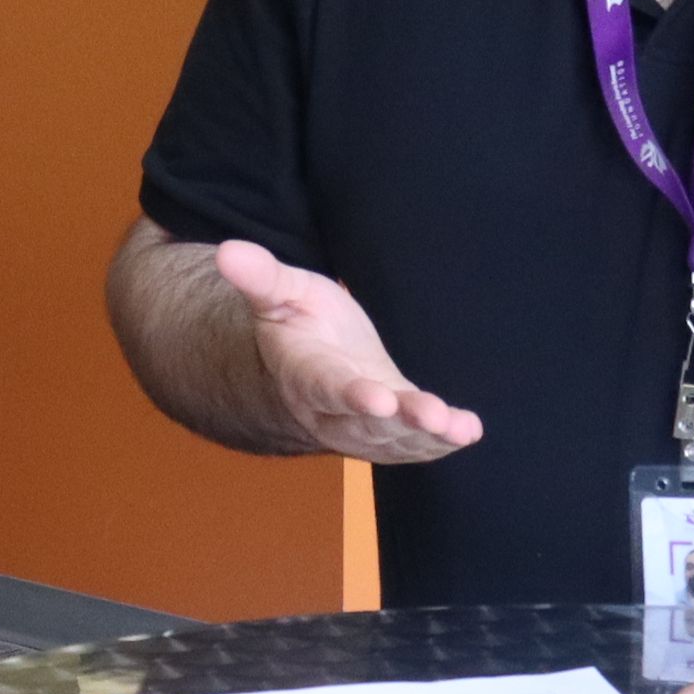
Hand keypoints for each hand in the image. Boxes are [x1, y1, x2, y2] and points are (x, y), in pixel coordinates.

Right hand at [213, 240, 482, 464]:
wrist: (306, 364)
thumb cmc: (297, 321)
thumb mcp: (280, 293)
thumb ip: (261, 277)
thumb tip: (226, 250)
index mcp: (304, 374)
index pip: (327, 388)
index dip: (352, 396)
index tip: (377, 398)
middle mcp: (332, 410)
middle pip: (366, 421)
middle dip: (400, 421)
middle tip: (432, 415)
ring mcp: (364, 425)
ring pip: (393, 438)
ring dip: (427, 436)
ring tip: (455, 427)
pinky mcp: (391, 429)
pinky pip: (414, 443)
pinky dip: (442, 441)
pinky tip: (467, 430)